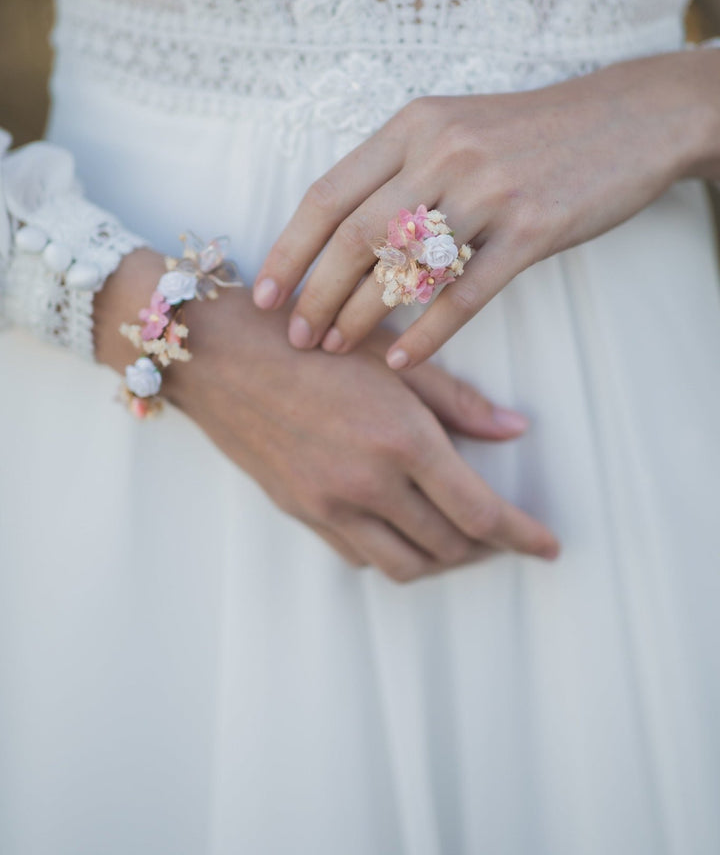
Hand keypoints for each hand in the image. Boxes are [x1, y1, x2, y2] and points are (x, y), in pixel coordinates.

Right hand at [95, 250, 558, 580]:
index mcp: (401, 441)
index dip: (523, 536)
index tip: (548, 547)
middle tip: (506, 531)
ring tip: (460, 538)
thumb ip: (458, 401)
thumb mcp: (389, 358)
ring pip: (406, 565)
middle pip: (449, 546)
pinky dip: (395, 553)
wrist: (218, 355)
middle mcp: (368, 485)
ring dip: (442, 560)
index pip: (481, 513)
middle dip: (488, 546)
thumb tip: (514, 431)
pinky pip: (361, 556)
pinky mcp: (302, 513)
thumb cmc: (307, 339)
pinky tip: (404, 529)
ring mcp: (330, 507)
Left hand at [253, 50, 719, 367]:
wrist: (627, 119)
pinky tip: (402, 357)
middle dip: (315, 294)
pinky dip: (427, 332)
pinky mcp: (533, 228)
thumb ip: (400, 166)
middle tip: (298, 336)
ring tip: (337, 348)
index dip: (290, 249)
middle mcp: (442, 152)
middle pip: (354, 236)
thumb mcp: (455, 124)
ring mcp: (489, 190)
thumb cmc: (531, 131)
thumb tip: (342, 228)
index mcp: (413, 125)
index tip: (265, 293)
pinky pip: (465, 293)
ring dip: (361, 315)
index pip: (328, 193)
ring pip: (403, 266)